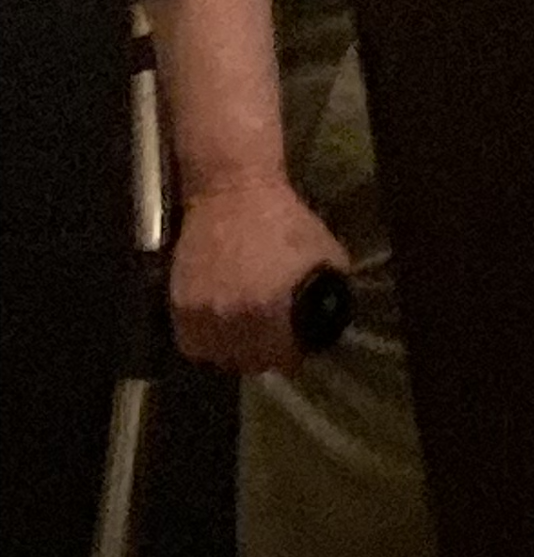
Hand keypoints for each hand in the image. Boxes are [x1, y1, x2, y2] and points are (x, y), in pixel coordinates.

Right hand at [170, 176, 353, 376]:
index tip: (294, 344)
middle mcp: (236, 320)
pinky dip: (207, 340)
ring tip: (245, 330)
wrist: (232, 194)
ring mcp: (204, 316)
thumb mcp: (325, 256)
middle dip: (265, 352)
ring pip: (220, 356)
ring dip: (234, 349)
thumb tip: (326, 325)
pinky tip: (220, 324)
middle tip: (270, 336)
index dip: (293, 353)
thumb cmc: (285, 221)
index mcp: (274, 310)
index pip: (284, 359)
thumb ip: (330, 296)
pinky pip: (194, 344)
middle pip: (252, 362)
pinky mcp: (180, 308)